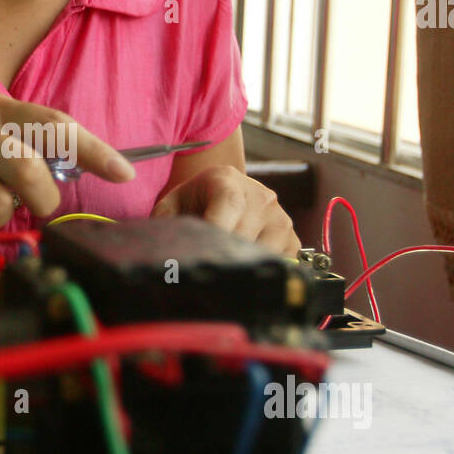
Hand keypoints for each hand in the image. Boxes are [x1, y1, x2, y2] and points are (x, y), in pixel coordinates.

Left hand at [152, 165, 300, 256]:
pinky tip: (242, 267)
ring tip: (223, 266)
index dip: (215, 231)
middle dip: (222, 256)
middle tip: (203, 270)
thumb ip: (165, 221)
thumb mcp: (172, 205)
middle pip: (243, 236)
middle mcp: (260, 197)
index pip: (228, 205)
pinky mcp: (291, 238)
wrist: (223, 193)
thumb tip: (162, 250)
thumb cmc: (196, 202)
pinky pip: (280, 263)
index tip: (201, 254)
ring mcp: (280, 218)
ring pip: (262, 254)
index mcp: (227, 181)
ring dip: (241, 266)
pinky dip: (261, 271)